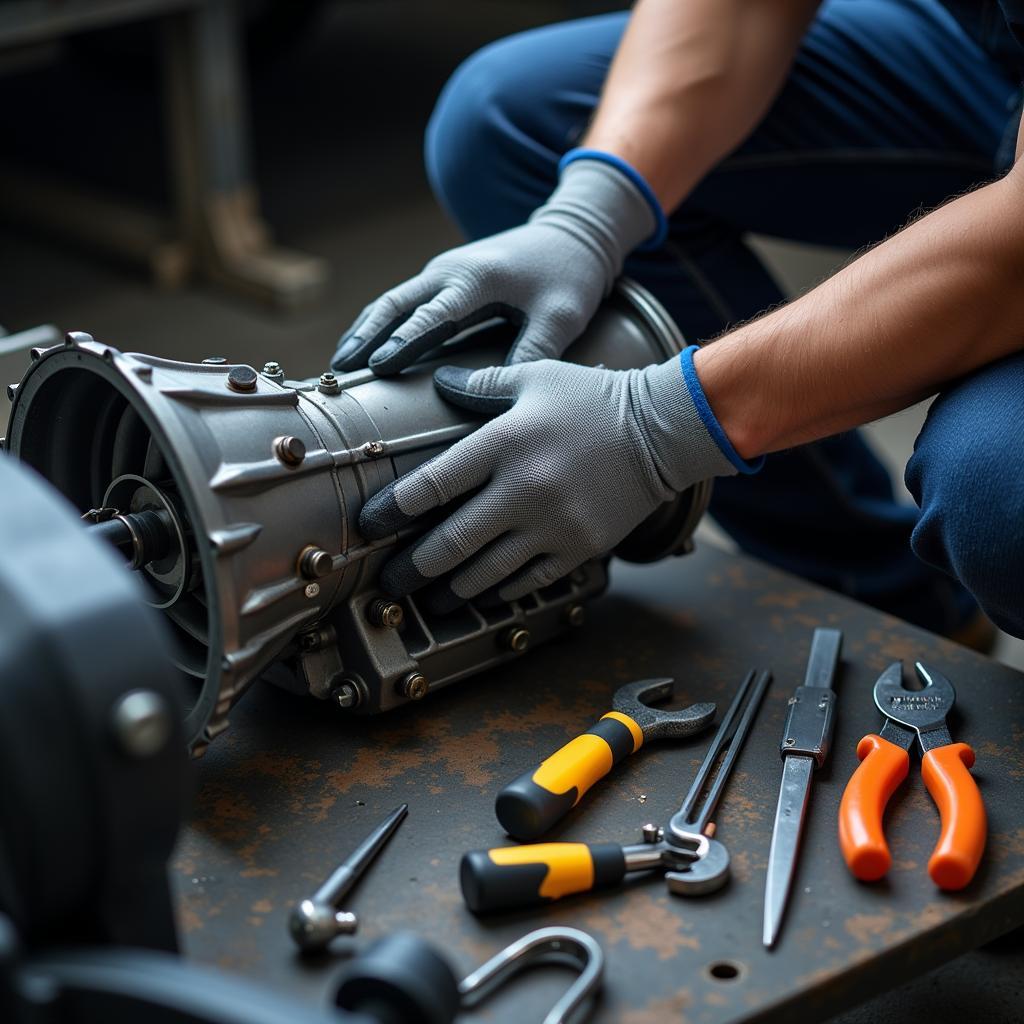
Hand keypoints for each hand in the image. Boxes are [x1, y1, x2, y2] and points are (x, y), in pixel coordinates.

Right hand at [331, 157, 657, 375]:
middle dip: (366, 337)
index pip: (433, 314)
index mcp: (478, 278)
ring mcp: (443, 271)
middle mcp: (451, 270)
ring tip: (340, 366)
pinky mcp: (443, 278)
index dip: (405, 342)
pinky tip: (366, 350)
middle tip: (339, 372)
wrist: (572, 232)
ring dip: (366, 331)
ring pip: (392, 302)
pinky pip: (404, 303)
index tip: (379, 367)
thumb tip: (504, 392)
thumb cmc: (569, 275)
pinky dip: (380, 325)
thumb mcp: (562, 316)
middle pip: (396, 304)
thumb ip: (534, 352)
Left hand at [358, 353, 739, 611]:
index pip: (433, 484)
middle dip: (412, 569)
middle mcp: (523, 489)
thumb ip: (479, 384)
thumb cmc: (593, 400)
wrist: (662, 432)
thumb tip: (435, 381)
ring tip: (429, 599)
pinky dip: (497, 592)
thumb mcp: (534, 378)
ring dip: (449, 590)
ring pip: (485, 573)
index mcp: (504, 443)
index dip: (394, 510)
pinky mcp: (577, 549)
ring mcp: (552, 526)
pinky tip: (479, 595)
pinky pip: (526, 582)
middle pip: (450, 543)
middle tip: (389, 584)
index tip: (370, 526)